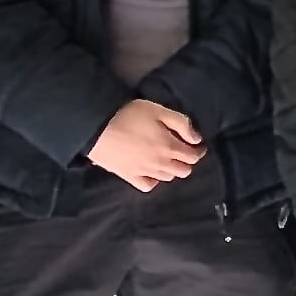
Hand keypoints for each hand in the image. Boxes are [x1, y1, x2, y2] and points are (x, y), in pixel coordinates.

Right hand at [88, 99, 204, 189]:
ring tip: (167, 159)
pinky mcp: (128, 176)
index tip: (197, 145)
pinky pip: (148, 185)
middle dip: (187, 161)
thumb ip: (181, 123)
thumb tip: (196, 138)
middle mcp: (160, 164)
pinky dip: (153, 180)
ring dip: (172, 170)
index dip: (198, 151)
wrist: (96, 128)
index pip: (193, 156)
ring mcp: (144, 172)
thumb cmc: (128, 115)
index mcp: (169, 147)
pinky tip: (151, 172)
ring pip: (168, 178)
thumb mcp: (158, 110)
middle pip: (183, 171)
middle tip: (182, 151)